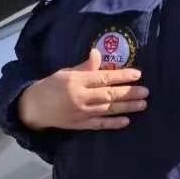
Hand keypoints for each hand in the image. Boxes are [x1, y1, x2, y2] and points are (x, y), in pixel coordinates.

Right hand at [18, 49, 148, 130]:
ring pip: (108, 109)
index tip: (138, 74)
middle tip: (146, 91)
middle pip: (109, 94)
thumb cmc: (50, 86)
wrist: (33, 107)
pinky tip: (126, 121)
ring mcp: (81, 112)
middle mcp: (80, 97)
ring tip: (142, 104)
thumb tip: (98, 53)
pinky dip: (113, 123)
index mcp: (76, 80)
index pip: (103, 77)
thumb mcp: (65, 72)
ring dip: (126, 107)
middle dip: (129, 92)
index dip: (122, 76)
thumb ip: (84, 66)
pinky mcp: (80, 125)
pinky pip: (99, 125)